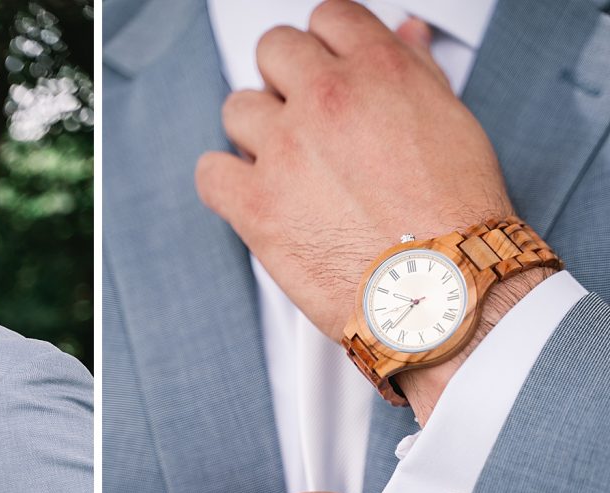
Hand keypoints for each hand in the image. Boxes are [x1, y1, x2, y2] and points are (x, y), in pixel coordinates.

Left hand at [195, 0, 513, 342]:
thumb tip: (403, 37)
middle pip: (274, 53)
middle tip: (302, 118)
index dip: (324, 46)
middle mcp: (325, 101)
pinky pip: (209, 173)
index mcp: (377, 71)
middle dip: (285, 81)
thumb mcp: (451, 123)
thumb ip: (415, 72)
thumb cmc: (457, 218)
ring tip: (285, 167)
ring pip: (237, 110)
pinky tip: (250, 195)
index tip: (322, 69)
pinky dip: (224, 182)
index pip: (327, 19)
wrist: (442, 291)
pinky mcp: (255, 205)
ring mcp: (284, 151)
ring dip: (255, 133)